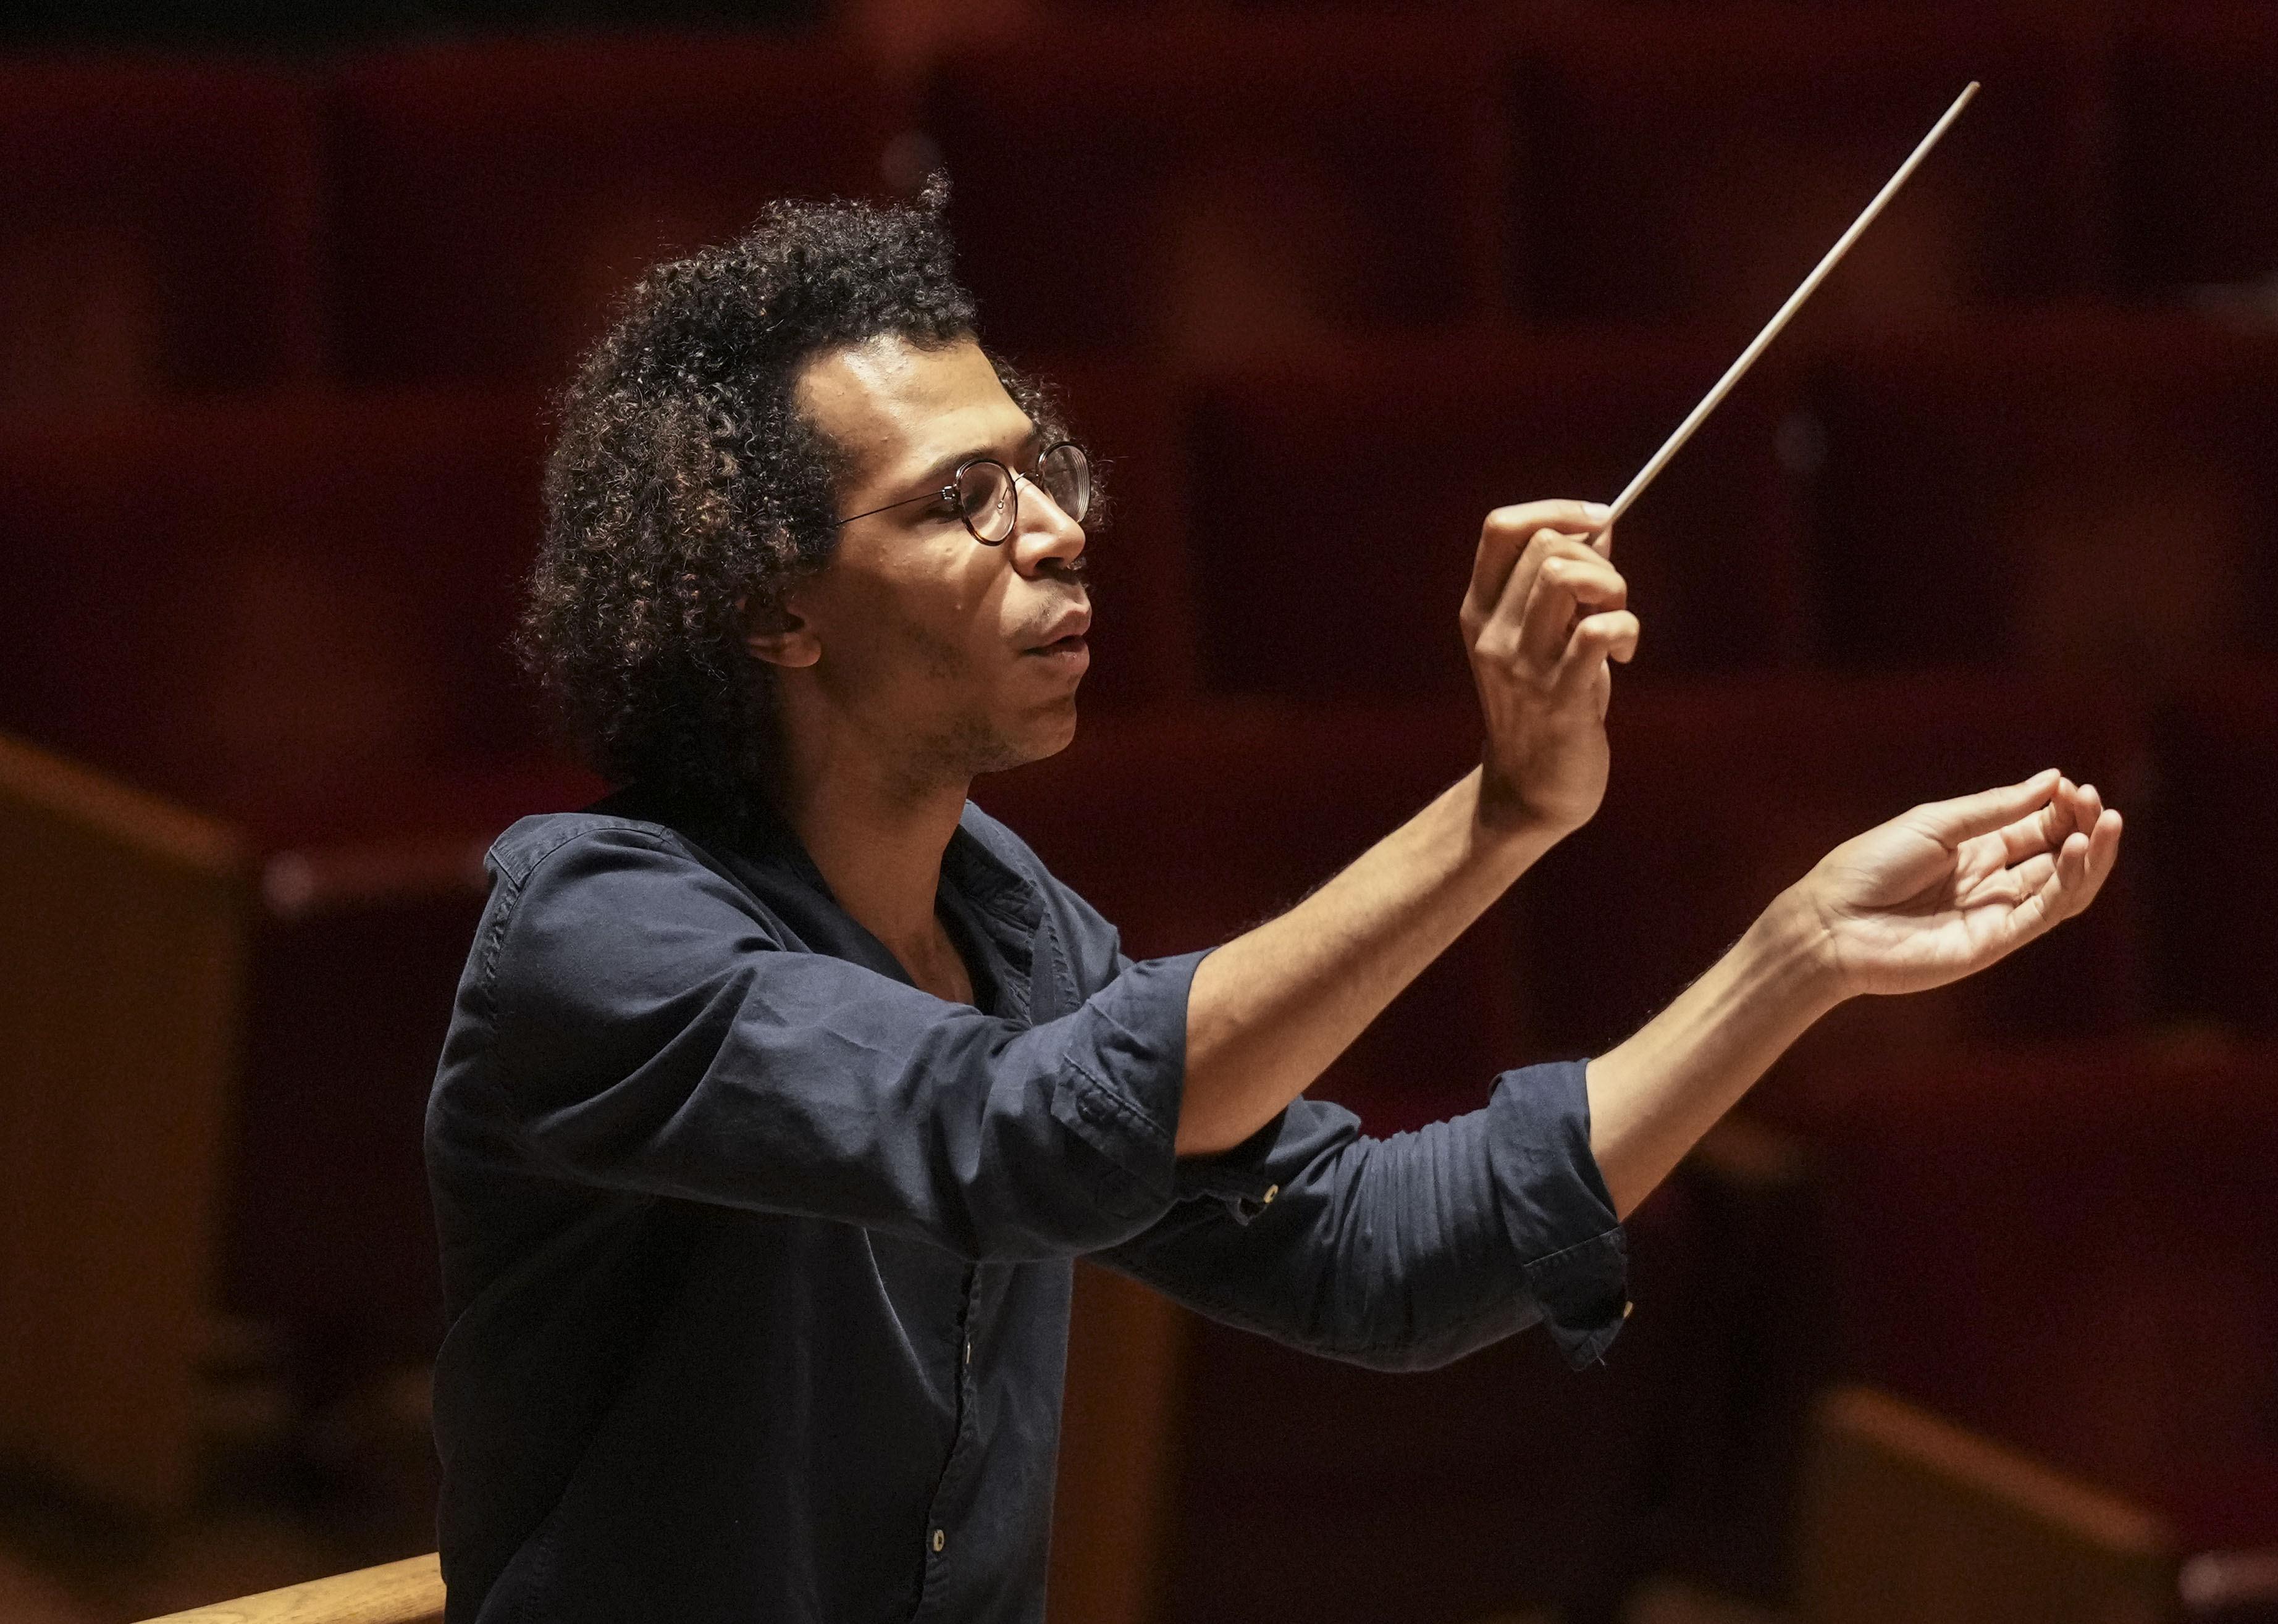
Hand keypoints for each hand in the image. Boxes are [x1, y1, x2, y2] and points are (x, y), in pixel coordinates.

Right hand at [1461, 499, 1635, 836]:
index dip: (1555, 509)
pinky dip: (1626, 628)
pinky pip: (1598, 631)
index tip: (1598, 521)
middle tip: (1610, 600)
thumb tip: (1600, 525)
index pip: (1501, 528)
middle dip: (1598, 558)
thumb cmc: (1547, 706)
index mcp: (1479, 611)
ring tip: (1616, 622)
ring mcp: (1521, 664)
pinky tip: (1625, 654)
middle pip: (1547, 546)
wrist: (1532, 791)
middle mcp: (1491, 632)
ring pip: (1566, 577)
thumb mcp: (1544, 638)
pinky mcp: (1559, 696)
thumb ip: (1565, 582)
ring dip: (1612, 587)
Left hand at [1777, 770, 2123, 1000]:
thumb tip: (2052, 779)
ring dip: (2091, 857)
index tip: (2074, 787)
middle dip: (2081, 827)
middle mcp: (1989, 883)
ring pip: (2062, 888)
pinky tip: (2077, 851)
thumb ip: (1994, 808)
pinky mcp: (1992, 943)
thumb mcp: (1934, 823)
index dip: (2060, 810)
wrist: (1831, 921)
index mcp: (1972, 851)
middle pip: (2055, 857)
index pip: (2035, 830)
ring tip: (2107, 822)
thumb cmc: (1869, 866)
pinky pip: (2043, 914)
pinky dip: (2067, 883)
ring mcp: (1993, 914)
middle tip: (2095, 801)